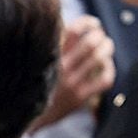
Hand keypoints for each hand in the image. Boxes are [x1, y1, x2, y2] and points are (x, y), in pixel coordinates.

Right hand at [31, 15, 115, 130]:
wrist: (28, 114)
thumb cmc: (34, 82)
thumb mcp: (39, 60)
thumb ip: (52, 44)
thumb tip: (68, 25)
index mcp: (51, 54)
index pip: (73, 30)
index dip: (87, 23)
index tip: (94, 23)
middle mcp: (61, 67)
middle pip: (89, 43)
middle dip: (100, 36)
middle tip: (102, 36)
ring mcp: (72, 82)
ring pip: (98, 59)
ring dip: (107, 48)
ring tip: (108, 45)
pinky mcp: (79, 97)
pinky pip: (103, 80)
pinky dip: (110, 70)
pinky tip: (108, 66)